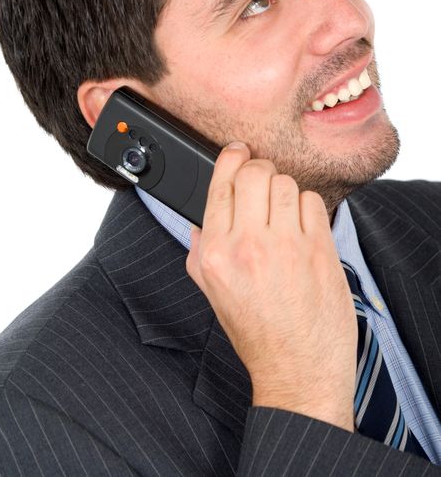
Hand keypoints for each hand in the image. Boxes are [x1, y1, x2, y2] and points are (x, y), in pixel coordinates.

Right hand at [186, 141, 356, 431]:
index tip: (237, 151)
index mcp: (216, 254)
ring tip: (284, 217)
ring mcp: (287, 245)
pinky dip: (308, 209)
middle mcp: (248, 245)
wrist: (299, 369)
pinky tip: (303, 230)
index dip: (230, 157)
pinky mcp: (319, 249)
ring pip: (285, 183)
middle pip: (254, 172)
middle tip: (261, 183)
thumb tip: (201, 218)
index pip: (220, 183)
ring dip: (284, 193)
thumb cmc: (256, 333)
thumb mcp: (213, 293)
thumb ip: (201, 250)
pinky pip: (313, 202)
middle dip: (258, 169)